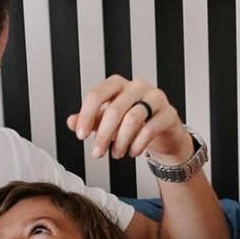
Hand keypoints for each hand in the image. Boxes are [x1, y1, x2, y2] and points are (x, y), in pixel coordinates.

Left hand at [65, 75, 192, 160]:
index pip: (97, 94)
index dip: (86, 116)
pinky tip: (133, 152)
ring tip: (116, 153)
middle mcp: (137, 87)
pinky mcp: (168, 113)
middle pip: (114, 109)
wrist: (162, 131)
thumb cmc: (133, 122)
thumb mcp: (107, 121)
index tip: (81, 135)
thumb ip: (90, 120)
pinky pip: (150, 128)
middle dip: (103, 135)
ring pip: (132, 119)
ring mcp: (155, 98)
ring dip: (121, 141)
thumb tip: (71, 121)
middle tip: (98, 152)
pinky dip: (138, 144)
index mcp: (118, 84)